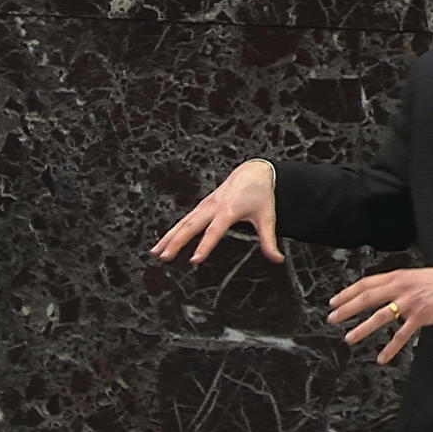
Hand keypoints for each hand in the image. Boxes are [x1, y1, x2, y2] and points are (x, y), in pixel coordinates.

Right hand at [149, 159, 283, 263]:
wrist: (253, 172)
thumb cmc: (261, 194)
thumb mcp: (267, 217)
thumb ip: (269, 240)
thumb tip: (277, 259)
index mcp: (229, 210)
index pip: (214, 232)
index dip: (204, 246)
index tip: (194, 260)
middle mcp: (213, 206)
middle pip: (190, 226)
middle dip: (176, 242)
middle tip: (164, 257)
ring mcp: (205, 205)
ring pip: (183, 222)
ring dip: (168, 237)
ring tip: (155, 253)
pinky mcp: (202, 205)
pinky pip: (185, 219)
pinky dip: (172, 231)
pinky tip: (163, 243)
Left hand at [329, 266, 432, 364]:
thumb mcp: (414, 275)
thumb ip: (396, 283)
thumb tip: (380, 291)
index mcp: (397, 277)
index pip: (366, 283)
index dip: (348, 292)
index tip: (335, 301)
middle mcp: (400, 288)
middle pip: (367, 298)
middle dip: (347, 309)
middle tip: (333, 318)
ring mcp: (409, 303)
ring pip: (380, 316)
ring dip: (362, 328)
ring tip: (349, 337)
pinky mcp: (419, 317)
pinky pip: (401, 335)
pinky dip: (391, 347)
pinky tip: (382, 356)